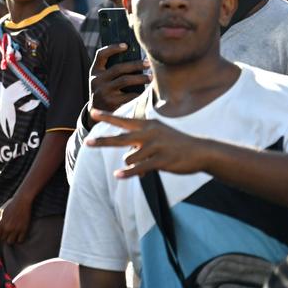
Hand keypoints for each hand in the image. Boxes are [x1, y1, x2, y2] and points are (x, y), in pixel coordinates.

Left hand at [0, 196, 32, 245]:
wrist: (22, 201)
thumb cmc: (10, 204)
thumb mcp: (1, 211)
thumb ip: (0, 220)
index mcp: (1, 223)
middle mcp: (8, 228)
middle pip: (3, 239)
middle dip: (4, 237)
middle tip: (6, 234)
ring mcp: (16, 229)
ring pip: (10, 242)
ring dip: (11, 239)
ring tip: (12, 236)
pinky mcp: (24, 230)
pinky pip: (20, 240)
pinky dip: (19, 239)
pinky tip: (19, 236)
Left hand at [86, 109, 211, 178]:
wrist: (200, 151)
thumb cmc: (175, 144)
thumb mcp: (157, 136)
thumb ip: (139, 145)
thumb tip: (125, 163)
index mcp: (148, 125)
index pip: (124, 120)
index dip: (108, 117)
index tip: (93, 112)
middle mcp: (150, 133)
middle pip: (120, 138)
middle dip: (102, 141)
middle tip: (87, 142)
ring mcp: (155, 147)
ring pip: (129, 158)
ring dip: (131, 164)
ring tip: (145, 163)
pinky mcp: (161, 161)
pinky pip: (138, 169)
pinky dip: (127, 173)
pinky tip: (118, 175)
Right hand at [89, 45, 149, 112]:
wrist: (97, 112)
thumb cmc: (106, 90)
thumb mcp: (103, 79)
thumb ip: (112, 70)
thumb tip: (136, 58)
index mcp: (94, 72)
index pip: (101, 55)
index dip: (112, 48)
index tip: (126, 45)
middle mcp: (96, 81)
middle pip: (118, 68)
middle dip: (135, 64)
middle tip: (148, 63)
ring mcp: (103, 92)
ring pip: (125, 80)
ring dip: (141, 78)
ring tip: (151, 77)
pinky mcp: (111, 102)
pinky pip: (129, 95)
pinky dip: (140, 93)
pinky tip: (147, 92)